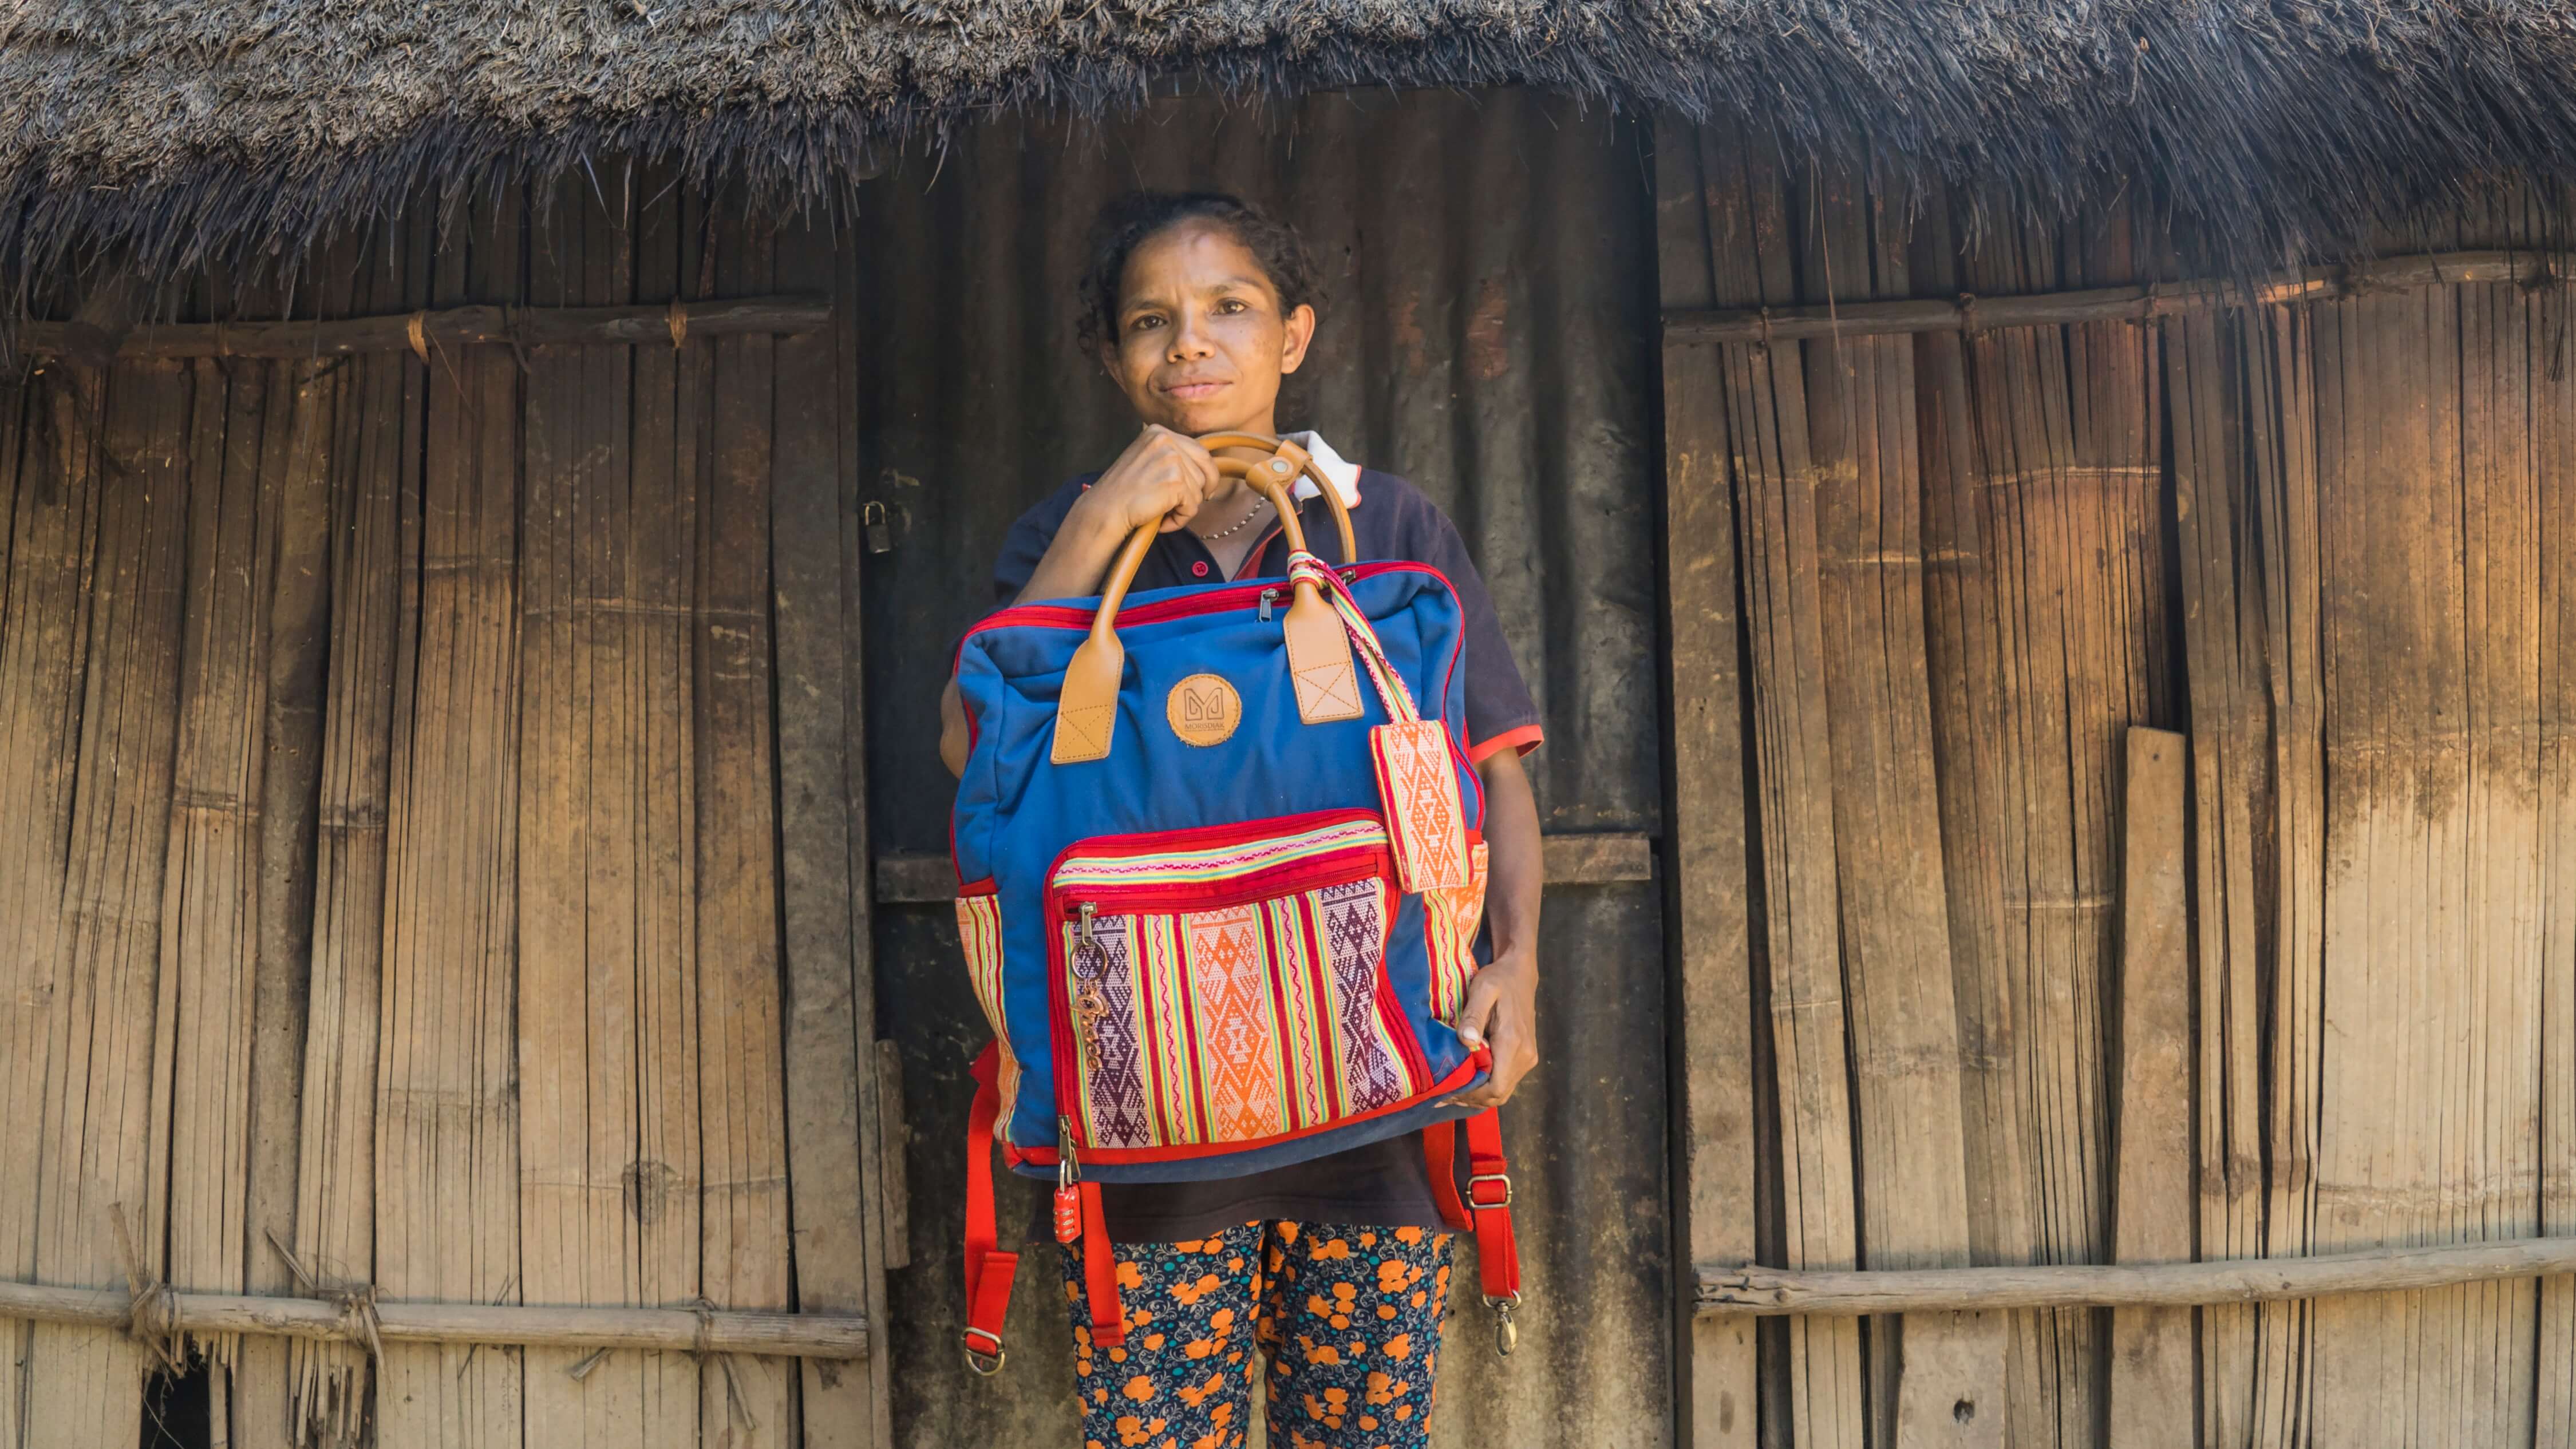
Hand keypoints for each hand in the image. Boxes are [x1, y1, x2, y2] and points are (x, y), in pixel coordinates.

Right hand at [1079, 425, 1223, 535]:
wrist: (1105, 509)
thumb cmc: (1123, 491)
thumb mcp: (1147, 460)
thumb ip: (1171, 457)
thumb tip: (1205, 470)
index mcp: (1159, 432)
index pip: (1200, 451)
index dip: (1207, 473)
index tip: (1205, 489)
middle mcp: (1166, 440)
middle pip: (1205, 468)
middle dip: (1202, 490)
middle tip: (1190, 506)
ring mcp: (1171, 459)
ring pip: (1199, 489)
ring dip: (1185, 507)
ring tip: (1162, 513)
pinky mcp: (1175, 481)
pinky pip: (1192, 507)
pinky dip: (1180, 519)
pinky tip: (1162, 522)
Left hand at [1444, 948, 1537, 1110]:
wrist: (1520, 973)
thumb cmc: (1498, 979)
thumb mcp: (1482, 989)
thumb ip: (1473, 1016)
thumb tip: (1466, 1041)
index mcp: (1513, 1042)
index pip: (1495, 1087)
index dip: (1472, 1095)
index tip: (1448, 1091)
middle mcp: (1525, 1055)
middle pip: (1499, 1095)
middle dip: (1472, 1099)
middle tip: (1444, 1095)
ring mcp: (1528, 1058)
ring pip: (1503, 1091)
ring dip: (1479, 1095)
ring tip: (1453, 1089)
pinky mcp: (1526, 1056)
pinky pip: (1507, 1081)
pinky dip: (1488, 1087)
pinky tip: (1469, 1080)